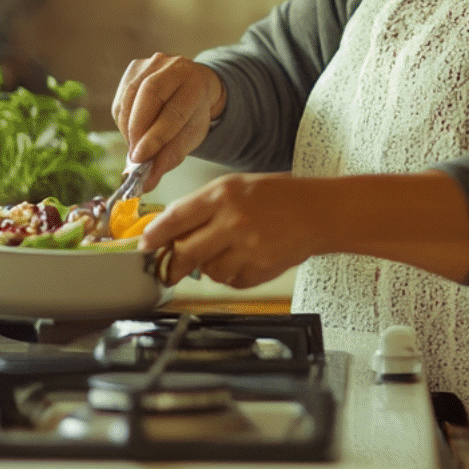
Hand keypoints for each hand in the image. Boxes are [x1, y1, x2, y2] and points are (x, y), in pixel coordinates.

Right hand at [112, 53, 225, 191]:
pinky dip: (122, 119)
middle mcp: (176, 67)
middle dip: (137, 130)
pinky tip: (131, 130)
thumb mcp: (192, 136)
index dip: (155, 136)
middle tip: (134, 156)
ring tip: (135, 146)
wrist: (194, 87)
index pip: (174, 112)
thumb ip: (171, 157)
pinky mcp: (135, 67)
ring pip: (130, 96)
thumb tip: (146, 183)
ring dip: (127, 127)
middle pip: (149, 96)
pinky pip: (121, 97)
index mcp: (197, 84)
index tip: (141, 158)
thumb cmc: (193, 114)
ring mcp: (153, 63)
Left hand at [139, 172, 315, 288]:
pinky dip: (234, 275)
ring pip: (208, 271)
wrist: (322, 212)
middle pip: (184, 252)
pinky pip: (232, 282)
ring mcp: (248, 247)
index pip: (174, 219)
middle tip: (170, 269)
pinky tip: (248, 259)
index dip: (154, 237)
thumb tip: (168, 228)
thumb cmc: (281, 196)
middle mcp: (233, 221)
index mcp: (224, 195)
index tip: (145, 247)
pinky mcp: (261, 268)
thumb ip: (202, 205)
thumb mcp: (238, 187)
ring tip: (229, 253)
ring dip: (211, 267)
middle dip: (173, 264)